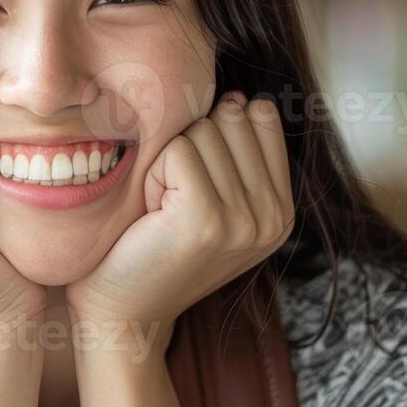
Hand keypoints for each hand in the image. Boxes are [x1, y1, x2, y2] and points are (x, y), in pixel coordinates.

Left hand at [65, 91, 294, 336]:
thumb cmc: (155, 245)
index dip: (217, 130)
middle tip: (173, 197)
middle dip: (191, 144)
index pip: (263, 117)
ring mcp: (245, 221)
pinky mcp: (208, 219)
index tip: (194, 176)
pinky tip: (150, 213)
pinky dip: (153, 173)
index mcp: (283, 210)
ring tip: (162, 207)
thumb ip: (237, 155)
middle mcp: (274, 218)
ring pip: (203, 130)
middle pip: (231, 118)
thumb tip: (239, 96)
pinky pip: (178, 150)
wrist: (123, 311)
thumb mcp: (215, 201)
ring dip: (169, 161)